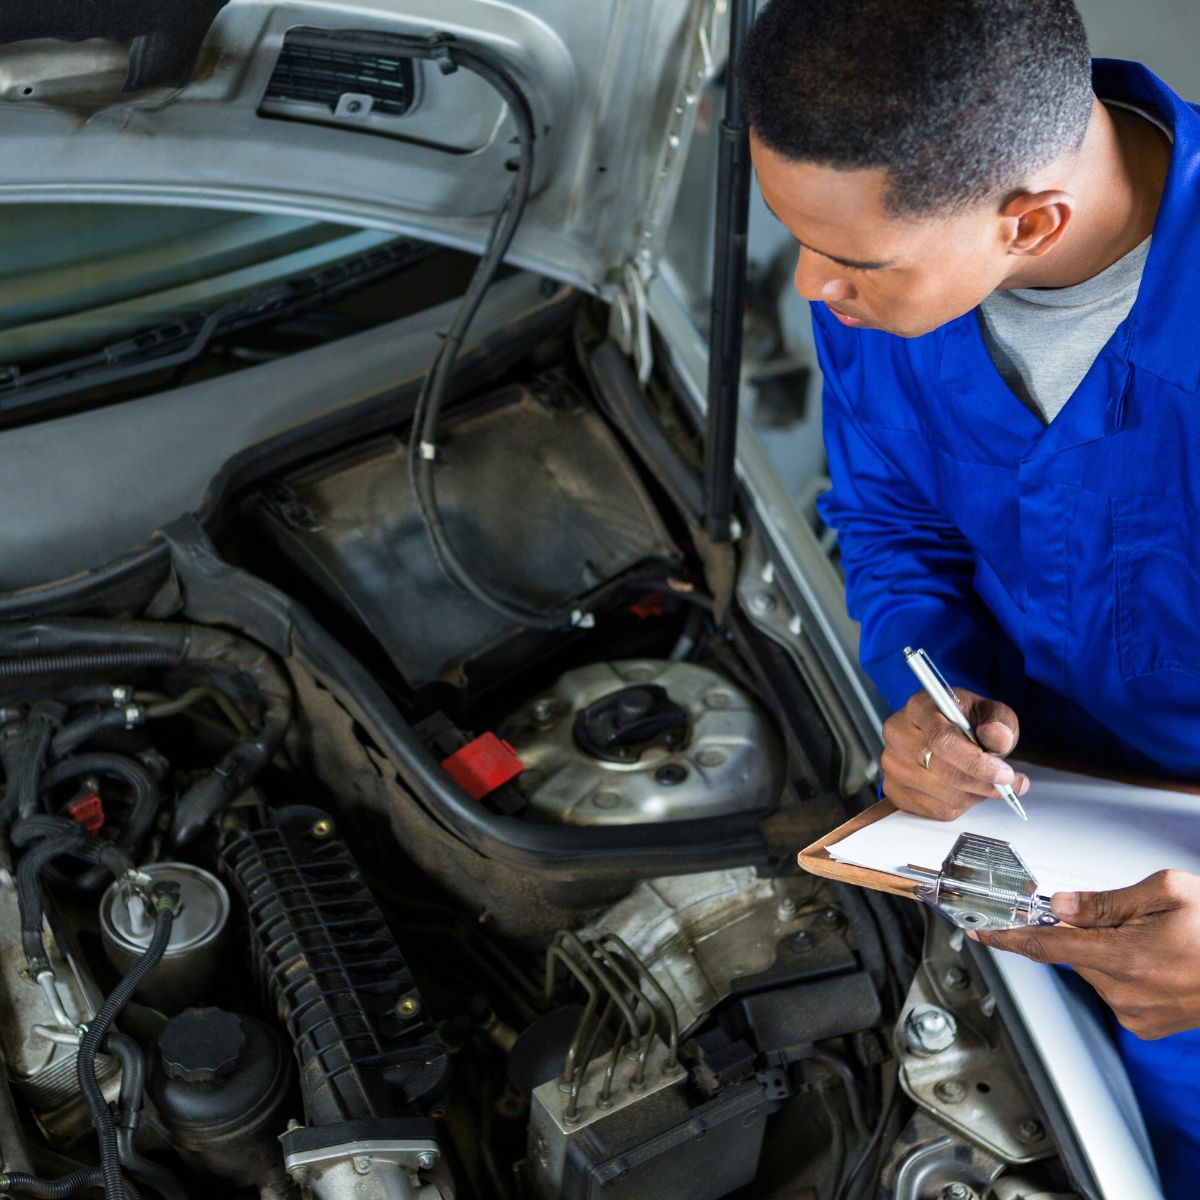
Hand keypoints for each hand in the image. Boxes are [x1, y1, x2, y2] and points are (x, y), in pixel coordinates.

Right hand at [880, 688, 1028, 820]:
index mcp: (919, 708)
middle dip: (984, 783)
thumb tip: (998, 739)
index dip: (976, 762)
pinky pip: (937, 810)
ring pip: (945, 795)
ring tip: (983, 781)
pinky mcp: (894, 790)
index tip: (1004, 774)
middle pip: (944, 771)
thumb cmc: (963, 721)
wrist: (942, 735)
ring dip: (975, 795)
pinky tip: (964, 788)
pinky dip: (960, 805)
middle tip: (1009, 784)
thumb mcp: (987, 711)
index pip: (942, 740)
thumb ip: (999, 721)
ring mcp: (893, 764)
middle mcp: (898, 734)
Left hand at [975, 871, 1199, 1038]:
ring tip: (1154, 940)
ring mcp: (1135, 1013)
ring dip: (1107, 951)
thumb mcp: (1167, 892)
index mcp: (1124, 957)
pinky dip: (1122, 971)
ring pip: (1093, 970)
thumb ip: (1105, 900)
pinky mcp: (1145, 1026)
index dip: (1006, 936)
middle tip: (1120, 917)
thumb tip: (1059, 905)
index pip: (1044, 945)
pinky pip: (1114, 989)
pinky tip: (1157, 961)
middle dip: (1081, 931)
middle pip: (1072, 953)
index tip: (979, 931)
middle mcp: (1124, 992)